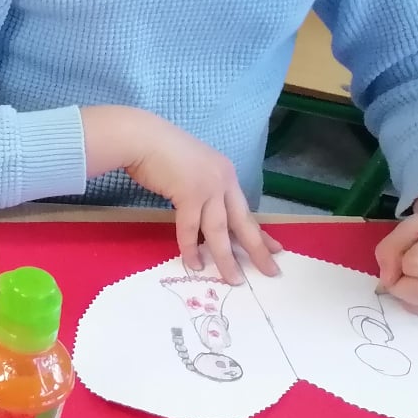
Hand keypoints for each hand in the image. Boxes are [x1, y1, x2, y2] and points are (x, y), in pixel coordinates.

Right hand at [112, 110, 277, 284]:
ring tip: (234, 279)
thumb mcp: (192, 169)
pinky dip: (191, 248)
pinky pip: (190, 228)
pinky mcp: (189, 194)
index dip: (260, 232)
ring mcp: (208, 187)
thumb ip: (202, 188)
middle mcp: (223, 181)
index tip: (275, 249)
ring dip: (226, 257)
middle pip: (243, 222)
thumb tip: (202, 214)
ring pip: (219, 231)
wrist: (142, 137)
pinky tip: (194, 263)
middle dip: (258, 249)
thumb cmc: (160, 151)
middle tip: (271, 271)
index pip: (246, 210)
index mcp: (226, 174)